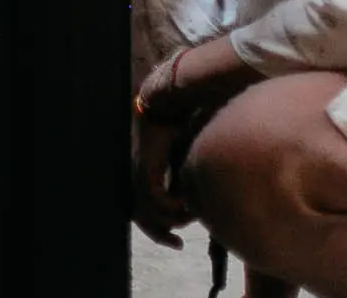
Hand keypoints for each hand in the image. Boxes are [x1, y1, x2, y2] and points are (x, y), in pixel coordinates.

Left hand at [131, 49, 200, 247]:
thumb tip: (207, 197)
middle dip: (159, 235)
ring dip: (173, 220)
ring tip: (191, 215)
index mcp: (147, 175)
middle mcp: (139, 177)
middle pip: (141, 218)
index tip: (179, 241)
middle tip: (178, 246)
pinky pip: (156, 199)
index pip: (145, 212)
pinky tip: (187, 203)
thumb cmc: (184, 124)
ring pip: (148, 212)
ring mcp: (140, 173)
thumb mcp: (191, 157)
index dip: (161, 230)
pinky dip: (172, 206)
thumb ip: (194, 178)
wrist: (171, 101)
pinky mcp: (146, 168)